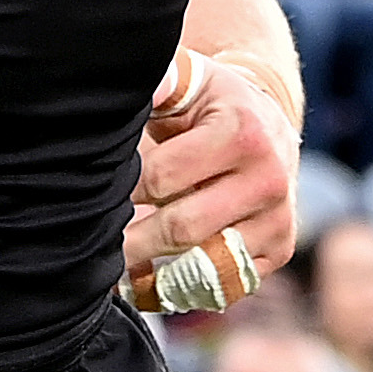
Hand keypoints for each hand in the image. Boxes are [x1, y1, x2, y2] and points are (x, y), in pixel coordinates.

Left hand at [119, 51, 301, 302]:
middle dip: (131, 238)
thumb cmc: (211, 105)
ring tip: (117, 267)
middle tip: (93, 241)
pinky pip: (225, 286)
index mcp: (241, 133)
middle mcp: (269, 179)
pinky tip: (154, 279)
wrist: (269, 126)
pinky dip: (186, 289)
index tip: (98, 192)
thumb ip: (159, 85)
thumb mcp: (188, 82)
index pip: (161, 178)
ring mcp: (278, 219)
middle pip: (181, 228)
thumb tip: (129, 90)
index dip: (123, 188)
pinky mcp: (279, 248)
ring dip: (154, 273)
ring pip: (203, 266)